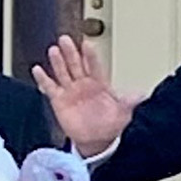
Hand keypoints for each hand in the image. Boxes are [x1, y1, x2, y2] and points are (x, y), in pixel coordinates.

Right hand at [32, 36, 135, 155]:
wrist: (97, 140)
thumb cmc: (109, 124)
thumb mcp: (123, 112)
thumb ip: (130, 102)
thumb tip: (142, 96)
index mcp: (99, 84)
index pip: (94, 66)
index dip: (90, 56)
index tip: (87, 44)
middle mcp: (84, 84)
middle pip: (76, 64)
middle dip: (71, 52)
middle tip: (66, 40)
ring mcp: (70, 91)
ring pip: (63, 72)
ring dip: (58, 62)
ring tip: (54, 50)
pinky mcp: (59, 101)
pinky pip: (49, 88)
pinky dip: (43, 79)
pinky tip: (38, 69)